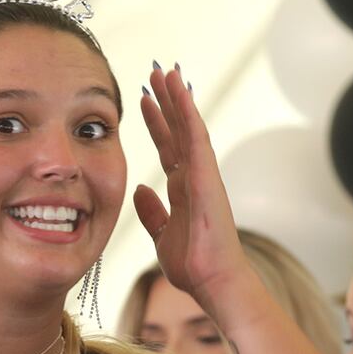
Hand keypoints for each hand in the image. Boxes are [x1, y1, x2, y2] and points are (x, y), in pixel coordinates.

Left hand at [133, 66, 255, 309]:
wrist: (213, 282)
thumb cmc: (194, 265)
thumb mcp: (161, 235)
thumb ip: (151, 211)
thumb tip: (139, 190)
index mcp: (184, 190)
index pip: (168, 148)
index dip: (156, 124)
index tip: (143, 101)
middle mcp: (195, 177)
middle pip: (178, 131)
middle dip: (166, 102)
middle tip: (154, 73)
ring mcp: (203, 175)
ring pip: (188, 128)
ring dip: (177, 99)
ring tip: (165, 71)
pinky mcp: (208, 178)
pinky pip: (197, 139)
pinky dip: (188, 114)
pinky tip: (180, 92)